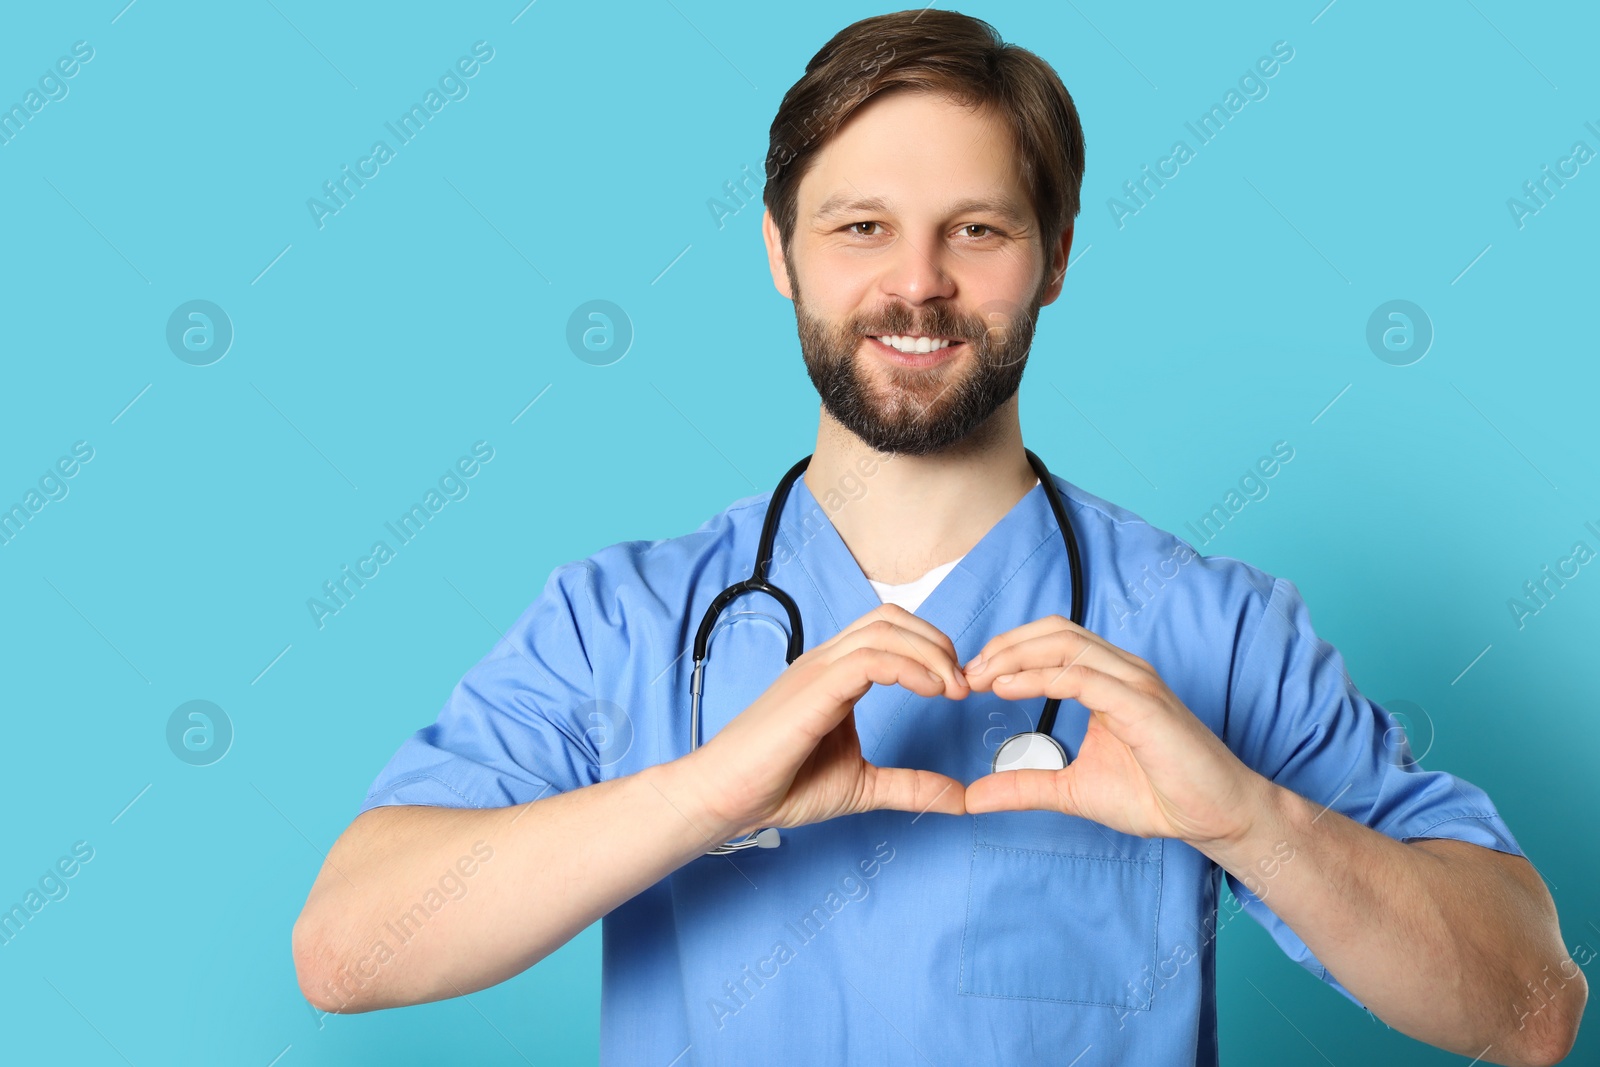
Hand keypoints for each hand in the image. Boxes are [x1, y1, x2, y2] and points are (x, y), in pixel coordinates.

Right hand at [689, 603, 970, 838]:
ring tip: (951, 690)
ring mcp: (817, 671)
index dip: (931, 649)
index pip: (890, 632)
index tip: (957, 689)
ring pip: (884, 630)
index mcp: (835, 675)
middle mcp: (826, 663)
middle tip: (962, 687)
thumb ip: (910, 786)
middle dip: (937, 644)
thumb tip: (960, 798)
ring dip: (930, 653)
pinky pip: (870, 659)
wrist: (725, 797)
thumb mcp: (862, 786)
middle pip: (891, 619)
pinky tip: (929, 692)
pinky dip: (908, 668)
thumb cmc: (780, 787)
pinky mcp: (813, 689)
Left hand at [961, 615, 1268, 848]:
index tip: (970, 678)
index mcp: (1108, 679)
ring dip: (1014, 655)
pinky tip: (1008, 688)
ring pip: (1064, 644)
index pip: (1050, 642)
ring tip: (980, 678)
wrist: (1215, 815)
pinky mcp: (1141, 704)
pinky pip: (1082, 677)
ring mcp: (1133, 682)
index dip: (1006, 652)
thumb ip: (1025, 786)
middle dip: (1003, 646)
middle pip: (1052, 631)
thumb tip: (973, 797)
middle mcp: (1121, 670)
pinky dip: (1040, 677)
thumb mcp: (1073, 791)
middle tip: (966, 675)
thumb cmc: (1158, 795)